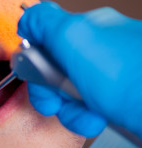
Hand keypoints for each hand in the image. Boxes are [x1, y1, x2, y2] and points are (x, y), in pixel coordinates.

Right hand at [18, 2, 141, 137]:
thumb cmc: (132, 80)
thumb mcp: (78, 39)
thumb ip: (45, 22)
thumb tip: (27, 18)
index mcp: (87, 30)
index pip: (45, 42)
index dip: (35, 63)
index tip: (36, 78)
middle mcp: (97, 51)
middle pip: (55, 71)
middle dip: (52, 91)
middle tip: (58, 100)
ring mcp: (106, 77)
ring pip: (69, 93)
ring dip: (70, 109)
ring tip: (87, 113)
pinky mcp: (114, 100)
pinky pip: (86, 109)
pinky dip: (85, 118)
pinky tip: (97, 118)